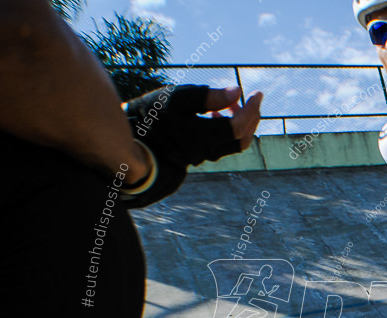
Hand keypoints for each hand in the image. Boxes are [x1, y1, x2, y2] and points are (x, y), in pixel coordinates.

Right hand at [122, 84, 263, 206]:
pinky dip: (226, 128)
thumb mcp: (176, 99)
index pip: (239, 126)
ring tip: (230, 102)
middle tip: (250, 98)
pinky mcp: (195, 155)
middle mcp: (206, 151)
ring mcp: (201, 156)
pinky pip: (221, 145)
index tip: (257, 93)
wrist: (129, 140)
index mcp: (202, 137)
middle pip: (241, 139)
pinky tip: (214, 113)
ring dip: (239, 123)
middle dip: (251, 118)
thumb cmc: (150, 116)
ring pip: (233, 144)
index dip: (252, 110)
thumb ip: (207, 96)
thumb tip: (237, 91)